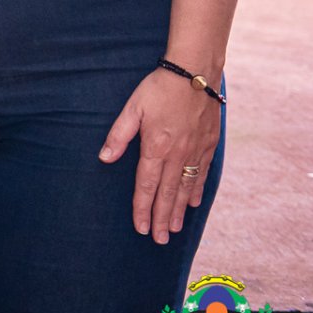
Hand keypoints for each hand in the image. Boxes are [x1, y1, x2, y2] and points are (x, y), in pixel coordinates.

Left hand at [100, 67, 221, 243]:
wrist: (195, 73)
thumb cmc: (159, 88)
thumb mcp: (133, 108)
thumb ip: (119, 135)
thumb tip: (104, 158)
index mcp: (156, 147)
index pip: (146, 185)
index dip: (142, 208)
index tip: (141, 228)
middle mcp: (178, 154)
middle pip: (167, 193)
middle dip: (162, 219)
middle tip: (158, 240)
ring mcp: (196, 150)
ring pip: (186, 187)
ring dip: (179, 210)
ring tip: (174, 229)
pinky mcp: (208, 143)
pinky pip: (203, 173)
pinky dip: (197, 190)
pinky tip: (193, 203)